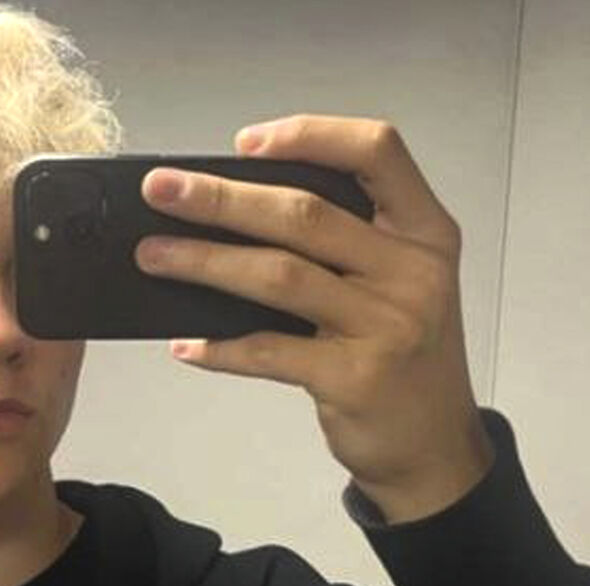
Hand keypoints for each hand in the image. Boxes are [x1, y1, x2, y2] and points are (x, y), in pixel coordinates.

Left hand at [135, 114, 494, 523]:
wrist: (436, 446)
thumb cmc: (403, 352)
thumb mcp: (398, 281)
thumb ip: (345, 242)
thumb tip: (233, 210)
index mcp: (424, 231)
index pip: (377, 150)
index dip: (308, 135)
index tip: (244, 143)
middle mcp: (412, 270)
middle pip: (305, 213)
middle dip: (221, 198)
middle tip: (160, 191)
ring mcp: (387, 325)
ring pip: (279, 276)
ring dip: (204, 262)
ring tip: (153, 256)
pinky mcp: (354, 379)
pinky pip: (268, 352)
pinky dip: (220, 347)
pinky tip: (184, 344)